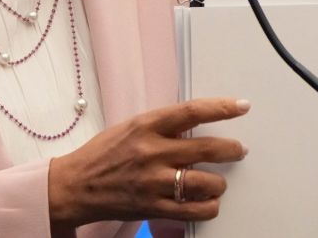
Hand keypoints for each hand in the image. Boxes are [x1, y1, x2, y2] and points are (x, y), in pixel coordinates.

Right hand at [48, 97, 249, 226]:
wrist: (76, 186)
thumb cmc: (101, 155)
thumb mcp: (129, 128)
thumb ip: (161, 127)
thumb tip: (195, 125)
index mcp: (145, 126)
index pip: (191, 112)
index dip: (221, 108)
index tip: (241, 107)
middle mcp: (152, 152)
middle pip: (207, 148)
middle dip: (232, 149)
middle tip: (239, 149)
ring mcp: (154, 182)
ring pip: (207, 183)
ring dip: (219, 183)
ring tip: (217, 182)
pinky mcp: (155, 208)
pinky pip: (196, 210)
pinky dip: (209, 206)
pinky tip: (206, 201)